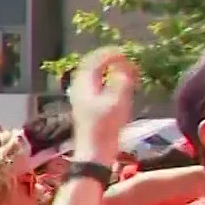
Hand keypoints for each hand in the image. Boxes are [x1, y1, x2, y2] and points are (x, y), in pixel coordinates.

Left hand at [68, 48, 136, 164]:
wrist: (95, 151)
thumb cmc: (105, 126)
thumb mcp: (117, 100)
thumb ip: (122, 80)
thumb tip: (125, 66)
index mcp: (84, 84)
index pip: (93, 60)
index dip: (108, 54)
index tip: (124, 52)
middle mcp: (80, 88)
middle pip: (91, 66)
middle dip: (108, 60)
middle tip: (125, 59)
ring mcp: (82, 98)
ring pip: (93, 76)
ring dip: (108, 70)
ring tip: (125, 69)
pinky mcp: (87, 107)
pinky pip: (96, 86)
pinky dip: (108, 80)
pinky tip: (119, 86)